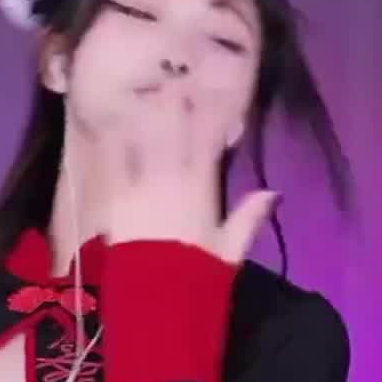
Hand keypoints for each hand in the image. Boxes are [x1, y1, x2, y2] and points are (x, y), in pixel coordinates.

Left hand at [97, 86, 277, 264]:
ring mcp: (140, 186)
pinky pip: (113, 162)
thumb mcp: (229, 251)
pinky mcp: (115, 198)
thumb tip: (272, 192)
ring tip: (143, 92)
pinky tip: (109, 122)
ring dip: (143, 114)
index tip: (207, 91)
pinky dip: (112, 141)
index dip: (207, 113)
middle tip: (171, 80)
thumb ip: (248, 217)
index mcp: (201, 189)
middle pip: (172, 131)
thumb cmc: (196, 278)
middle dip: (173, 103)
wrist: (155, 302)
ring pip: (142, 139)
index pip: (206, 141)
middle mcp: (171, 179)